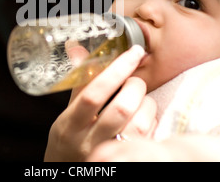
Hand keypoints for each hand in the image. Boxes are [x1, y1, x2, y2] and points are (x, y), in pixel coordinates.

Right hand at [44, 45, 156, 160]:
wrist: (68, 173)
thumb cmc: (68, 140)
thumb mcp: (67, 114)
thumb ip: (78, 84)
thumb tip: (77, 49)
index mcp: (70, 125)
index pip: (93, 94)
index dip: (116, 71)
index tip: (133, 53)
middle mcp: (88, 142)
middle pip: (121, 109)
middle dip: (135, 87)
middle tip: (134, 81)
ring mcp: (110, 154)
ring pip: (139, 124)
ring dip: (147, 103)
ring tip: (141, 98)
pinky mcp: (128, 159)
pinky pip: (149, 137)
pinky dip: (152, 120)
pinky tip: (144, 116)